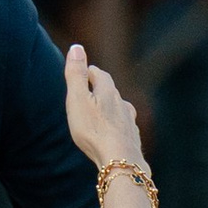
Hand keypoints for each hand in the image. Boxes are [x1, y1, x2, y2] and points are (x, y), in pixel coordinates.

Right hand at [64, 43, 147, 176]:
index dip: (88, 72)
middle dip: (98, 89)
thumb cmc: (94, 130)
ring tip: (99, 114)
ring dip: (109, 108)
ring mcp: (129, 121)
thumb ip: (76, 74)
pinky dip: (115, 126)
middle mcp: (122, 103)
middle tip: (86, 92)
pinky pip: (123, 127)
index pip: (98, 74)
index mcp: (108, 91)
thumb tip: (76, 47)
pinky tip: (111, 134)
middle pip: (110, 90)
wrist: (120, 160)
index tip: (80, 73)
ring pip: (119, 109)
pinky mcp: (132, 138)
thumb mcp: (77, 100)